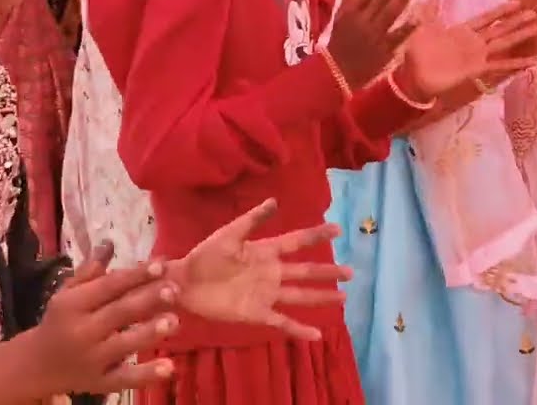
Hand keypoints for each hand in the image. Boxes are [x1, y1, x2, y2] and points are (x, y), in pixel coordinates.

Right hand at [0, 243, 181, 399]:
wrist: (35, 365)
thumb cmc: (59, 321)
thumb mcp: (67, 293)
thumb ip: (91, 270)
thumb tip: (110, 241)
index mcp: (73, 304)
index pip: (109, 287)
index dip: (136, 275)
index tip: (162, 264)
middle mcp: (82, 331)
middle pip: (119, 313)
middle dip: (147, 300)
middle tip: (174, 289)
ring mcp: (92, 359)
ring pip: (124, 345)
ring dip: (149, 333)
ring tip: (174, 321)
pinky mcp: (100, 383)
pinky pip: (125, 379)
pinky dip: (146, 375)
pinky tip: (169, 368)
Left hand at [170, 198, 351, 339]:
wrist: (185, 283)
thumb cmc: (205, 256)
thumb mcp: (229, 234)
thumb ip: (252, 220)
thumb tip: (275, 201)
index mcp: (264, 251)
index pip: (296, 242)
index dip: (315, 236)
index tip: (337, 228)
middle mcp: (270, 273)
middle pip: (305, 272)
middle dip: (327, 272)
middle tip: (351, 272)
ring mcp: (266, 294)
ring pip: (300, 296)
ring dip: (321, 297)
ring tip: (343, 298)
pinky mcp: (257, 313)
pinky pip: (282, 321)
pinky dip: (299, 329)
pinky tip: (316, 335)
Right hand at [327, 0, 417, 86]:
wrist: (337, 73)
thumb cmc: (340, 41)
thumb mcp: (341, 14)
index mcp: (351, 12)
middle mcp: (363, 21)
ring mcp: (375, 36)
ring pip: (390, 13)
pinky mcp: (384, 51)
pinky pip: (397, 37)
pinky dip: (407, 27)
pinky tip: (418, 17)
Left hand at [401, 0, 536, 98]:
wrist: (414, 76)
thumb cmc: (418, 52)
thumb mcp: (424, 27)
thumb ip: (430, 12)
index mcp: (462, 30)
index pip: (485, 18)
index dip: (500, 11)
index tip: (517, 3)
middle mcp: (473, 41)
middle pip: (499, 29)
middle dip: (516, 21)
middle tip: (534, 13)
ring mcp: (477, 55)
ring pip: (502, 43)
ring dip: (518, 37)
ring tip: (536, 30)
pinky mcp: (477, 69)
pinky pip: (498, 65)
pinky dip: (514, 64)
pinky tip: (529, 62)